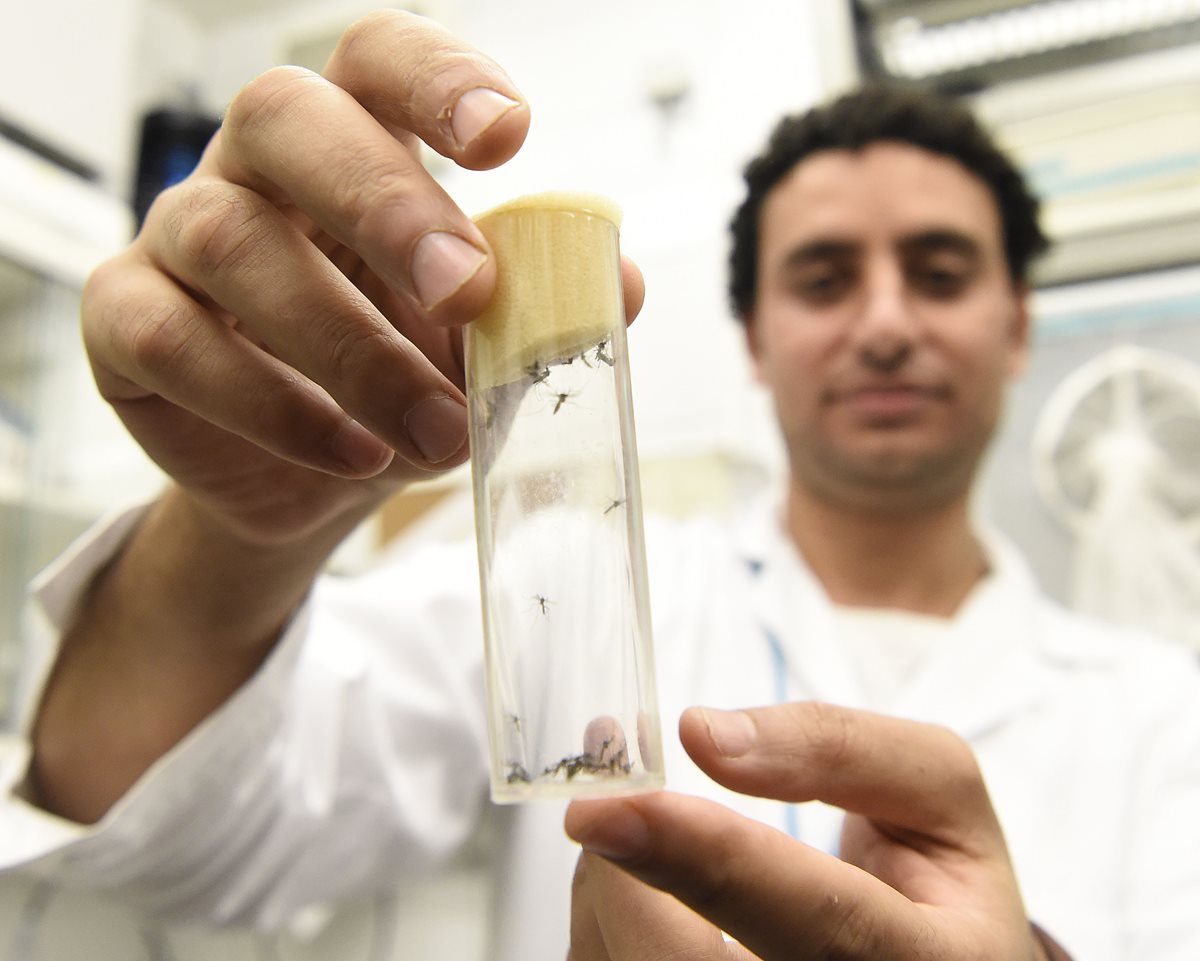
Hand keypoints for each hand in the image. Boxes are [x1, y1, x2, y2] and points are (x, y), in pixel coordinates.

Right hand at [81, 10, 642, 546]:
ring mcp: (177, 237)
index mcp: (354, 143)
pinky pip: (171, 341)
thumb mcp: (480, 347)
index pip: (378, 59)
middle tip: (469, 290)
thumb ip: (541, 310)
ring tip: (437, 430)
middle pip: (282, 116)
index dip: (436, 79)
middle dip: (384, 202)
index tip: (509, 136)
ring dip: (349, 346)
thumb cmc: (404, 381)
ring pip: (231, 241)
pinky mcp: (127, 323)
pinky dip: (272, 405)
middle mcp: (255, 169)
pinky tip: (352, 452)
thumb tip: (619, 285)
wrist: (318, 477)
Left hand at [566, 702, 1049, 960]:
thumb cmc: (936, 886)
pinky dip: (607, 918)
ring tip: (643, 834)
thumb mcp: (937, 794)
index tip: (615, 811)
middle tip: (602, 806)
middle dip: (623, 881)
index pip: (815, 923)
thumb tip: (705, 736)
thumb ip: (836, 746)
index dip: (709, 861)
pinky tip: (636, 880)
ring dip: (609, 891)